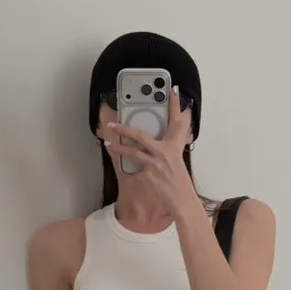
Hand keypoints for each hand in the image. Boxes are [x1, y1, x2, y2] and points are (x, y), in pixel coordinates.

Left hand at [106, 90, 197, 215]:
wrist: (181, 199)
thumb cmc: (179, 181)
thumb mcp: (177, 159)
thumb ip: (168, 147)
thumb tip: (156, 141)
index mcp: (175, 146)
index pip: (177, 121)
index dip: (175, 104)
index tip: (172, 90)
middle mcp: (165, 152)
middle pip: (141, 136)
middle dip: (124, 129)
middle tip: (113, 124)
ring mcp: (155, 164)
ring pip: (132, 152)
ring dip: (118, 147)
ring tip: (108, 144)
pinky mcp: (148, 175)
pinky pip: (135, 169)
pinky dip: (130, 168)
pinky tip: (125, 167)